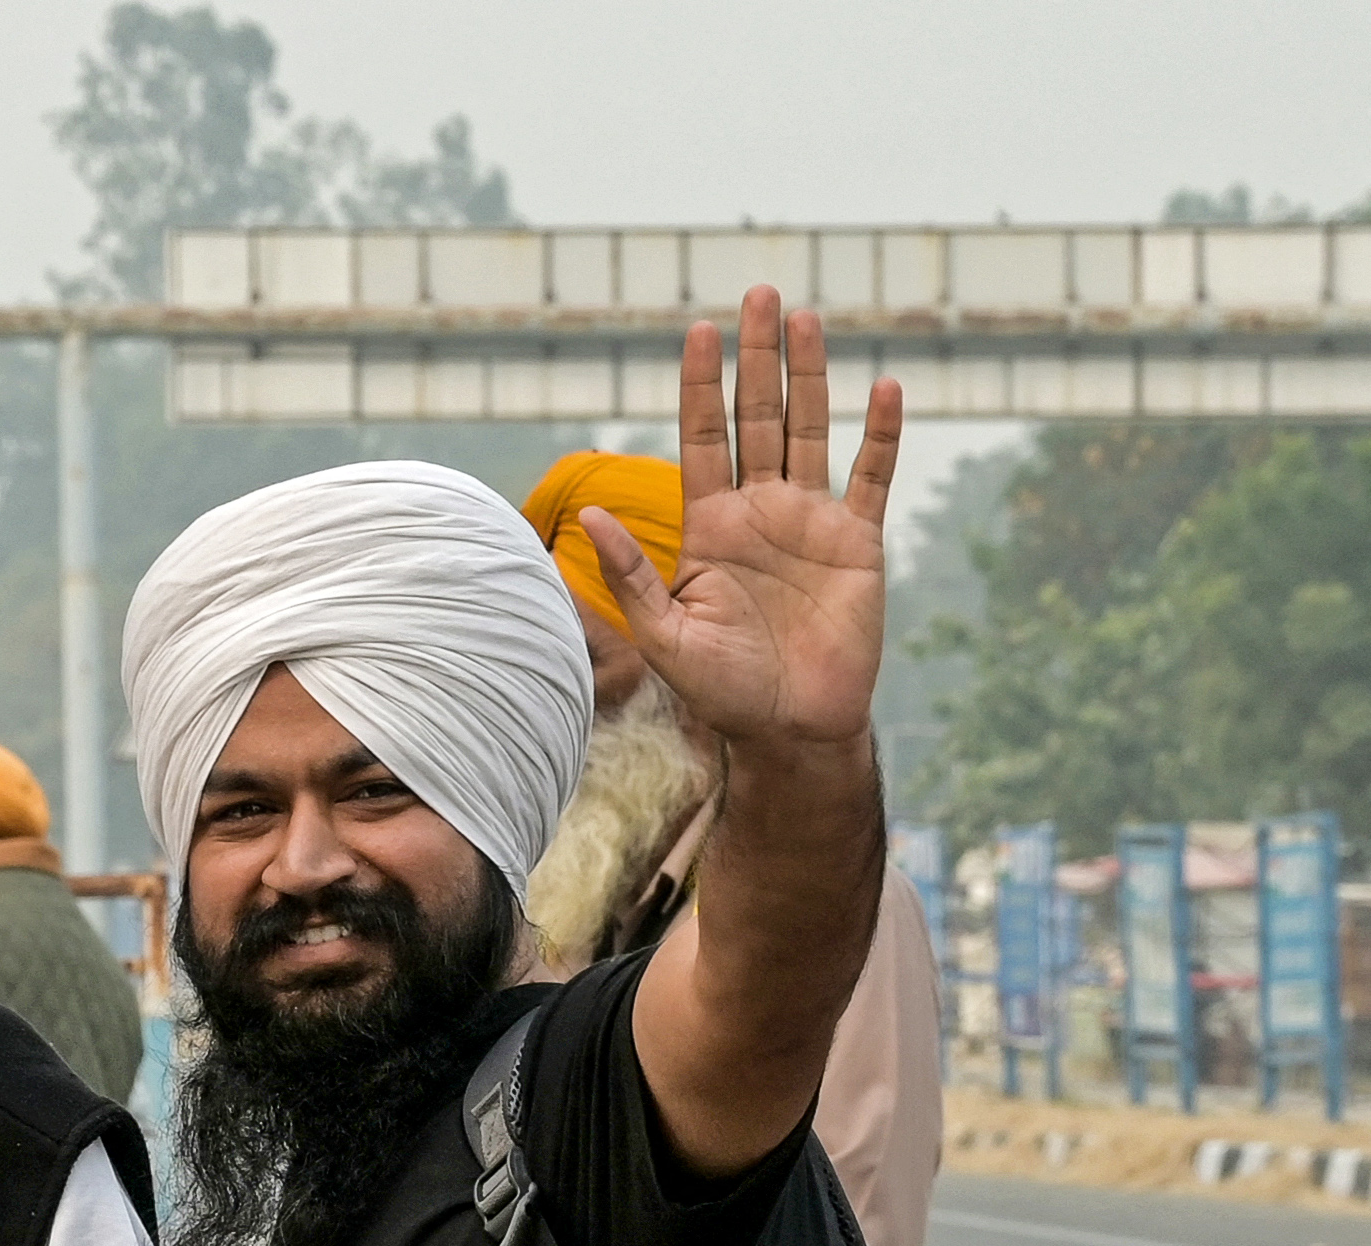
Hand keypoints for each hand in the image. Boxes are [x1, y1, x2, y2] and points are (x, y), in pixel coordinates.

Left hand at [580, 287, 901, 764]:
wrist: (790, 728)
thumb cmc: (723, 692)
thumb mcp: (665, 635)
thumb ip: (633, 574)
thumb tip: (588, 514)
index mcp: (711, 528)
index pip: (703, 439)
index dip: (700, 386)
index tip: (696, 330)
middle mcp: (760, 512)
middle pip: (758, 417)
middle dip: (756, 357)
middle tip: (758, 292)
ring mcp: (812, 521)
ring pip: (811, 430)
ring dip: (811, 375)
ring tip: (806, 318)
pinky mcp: (859, 543)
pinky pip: (872, 478)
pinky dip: (881, 436)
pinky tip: (883, 390)